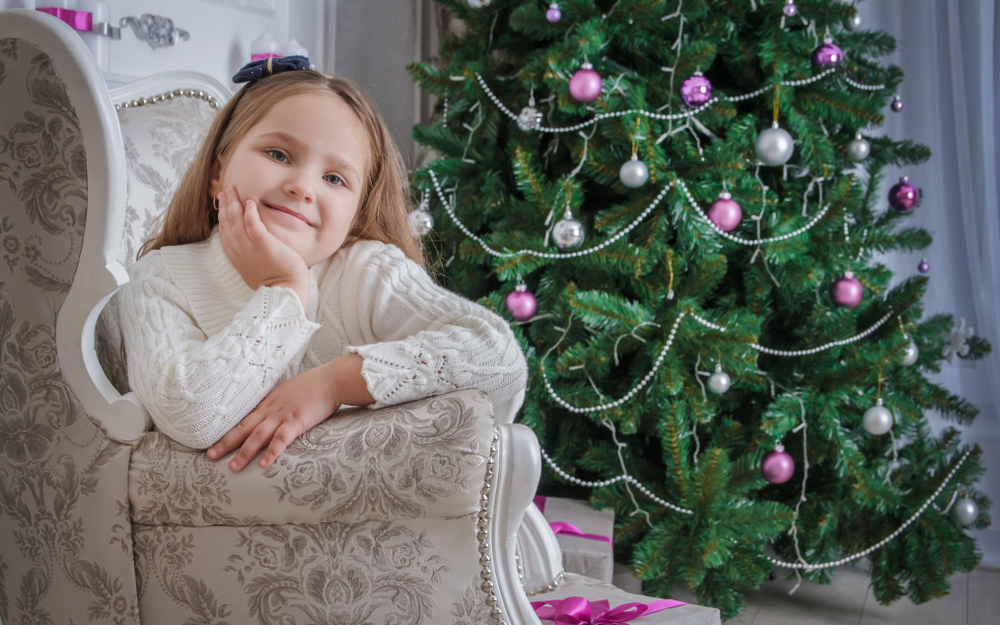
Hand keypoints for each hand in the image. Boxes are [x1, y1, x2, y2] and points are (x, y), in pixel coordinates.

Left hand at [206, 362, 340, 470]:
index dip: (228, 431)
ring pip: (257, 436)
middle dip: (225, 443)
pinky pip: (281, 439)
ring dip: (243, 452)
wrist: (331, 380)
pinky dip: (271, 452)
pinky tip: (264, 464)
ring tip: (232, 467)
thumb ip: (280, 402)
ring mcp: (282, 415)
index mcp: (269, 402)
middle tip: (210, 456)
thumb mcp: (290, 391)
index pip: (244, 419)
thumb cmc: (315, 385)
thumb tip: (274, 412)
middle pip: (243, 428)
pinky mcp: (297, 421)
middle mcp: (271, 409)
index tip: (215, 442)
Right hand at [216, 187, 309, 305]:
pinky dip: (249, 212)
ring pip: (236, 221)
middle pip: (227, 223)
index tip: (223, 205)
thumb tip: (251, 250)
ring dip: (234, 204)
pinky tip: (250, 201)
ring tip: (233, 191)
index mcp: (236, 257)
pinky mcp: (263, 244)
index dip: (222, 217)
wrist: (285, 291)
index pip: (225, 233)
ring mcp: (249, 247)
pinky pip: (252, 223)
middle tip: (225, 191)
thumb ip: (249, 257)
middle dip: (225, 206)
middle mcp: (239, 251)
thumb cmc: (276, 282)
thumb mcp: (255, 269)